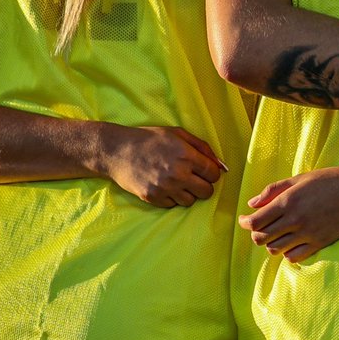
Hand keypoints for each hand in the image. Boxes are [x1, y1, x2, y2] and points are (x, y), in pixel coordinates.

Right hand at [101, 124, 223, 207]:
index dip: (212, 172)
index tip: (205, 170)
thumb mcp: (178, 134)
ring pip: (191, 201)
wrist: (118, 151)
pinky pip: (173, 205)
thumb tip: (221, 164)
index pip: (213, 174)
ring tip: (178, 181)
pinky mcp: (153, 198)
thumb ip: (203, 147)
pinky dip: (172, 198)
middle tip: (194, 178)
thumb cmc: (150, 139)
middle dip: (204, 185)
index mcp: (186, 155)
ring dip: (188, 192)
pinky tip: (165, 185)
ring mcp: (165, 188)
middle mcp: (177, 174)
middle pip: (206, 191)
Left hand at [238, 164, 338, 261]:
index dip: (244, 222)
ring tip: (275, 233)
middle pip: (261, 238)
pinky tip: (291, 241)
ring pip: (275, 249)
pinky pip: (294, 257)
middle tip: (259, 226)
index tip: (244, 219)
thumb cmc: (332, 180)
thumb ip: (274, 190)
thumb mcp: (301, 178)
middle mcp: (295, 220)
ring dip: (270, 243)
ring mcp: (308, 234)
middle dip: (255, 233)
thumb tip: (253, 203)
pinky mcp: (319, 243)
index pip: (255, 222)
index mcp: (289, 201)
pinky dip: (287, 252)